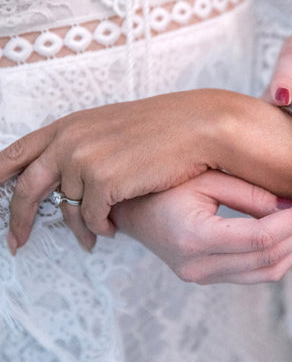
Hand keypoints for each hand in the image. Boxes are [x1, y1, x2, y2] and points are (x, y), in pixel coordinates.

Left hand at [3, 90, 224, 252]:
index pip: (16, 153)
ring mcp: (86, 160)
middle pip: (26, 189)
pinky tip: (112, 230)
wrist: (197, 126)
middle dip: (18, 220)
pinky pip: (93, 219)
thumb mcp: (112, 127)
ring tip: (92, 238)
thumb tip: (69, 179)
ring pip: (68, 211)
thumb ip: (83, 147)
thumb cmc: (163, 127)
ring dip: (79, 229)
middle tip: (16, 242)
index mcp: (70, 125)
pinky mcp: (106, 181)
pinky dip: (100, 229)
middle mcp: (70, 141)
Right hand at [111, 171, 291, 283]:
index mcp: (194, 237)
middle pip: (270, 258)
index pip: (263, 237)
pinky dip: (279, 254)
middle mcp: (198, 266)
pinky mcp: (207, 276)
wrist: (131, 208)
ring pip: (267, 272)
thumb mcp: (205, 177)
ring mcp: (201, 276)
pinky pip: (254, 272)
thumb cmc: (162, 184)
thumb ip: (249, 194)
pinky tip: (289, 231)